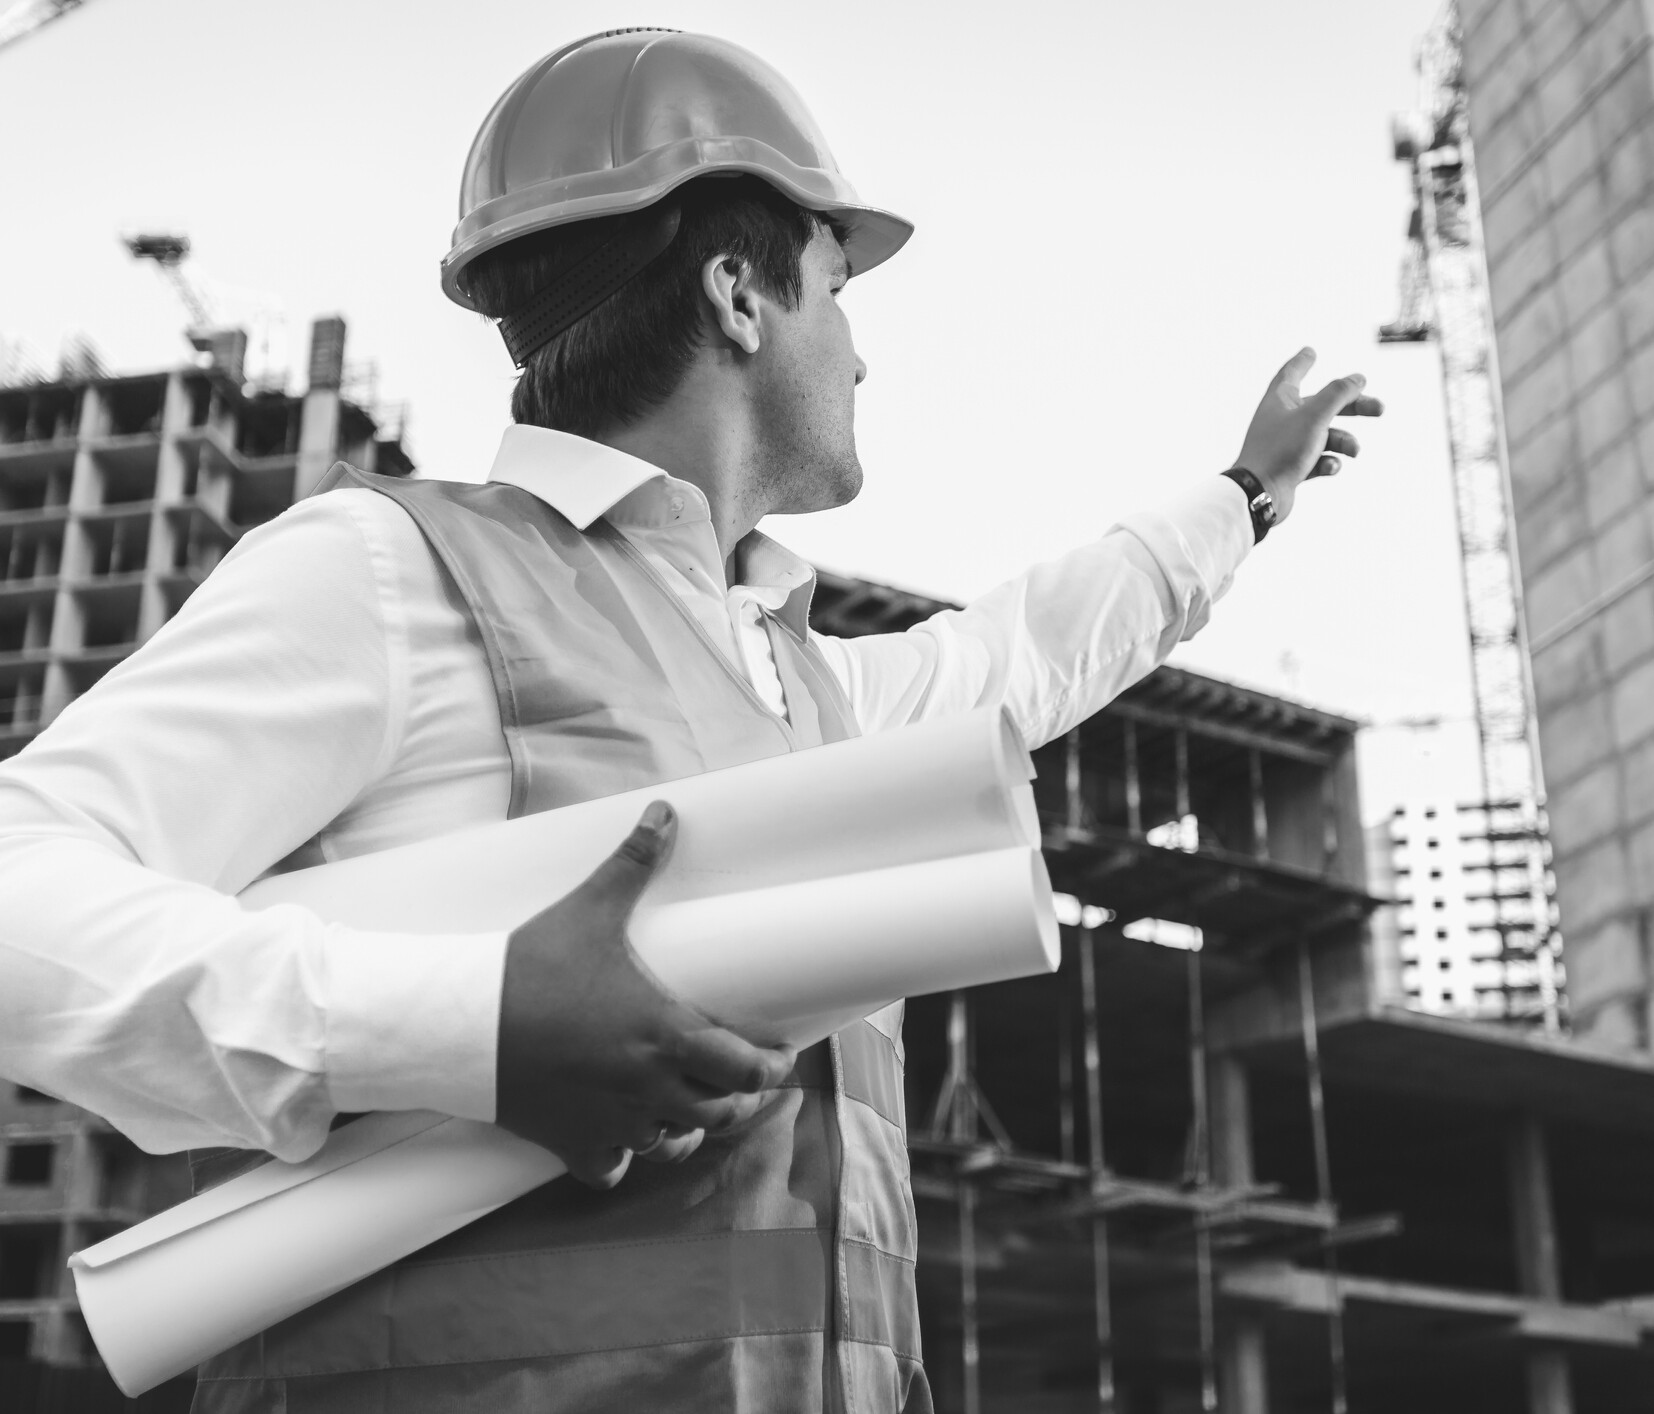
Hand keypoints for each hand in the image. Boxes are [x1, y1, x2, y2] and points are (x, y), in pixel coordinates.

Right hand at [496, 800, 795, 1189]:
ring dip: (688, 1125)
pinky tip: (624, 1133)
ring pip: (676, 1144)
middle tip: (737, 1075)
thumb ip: (634, 863)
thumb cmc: (532, 965)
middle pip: (722, 1111)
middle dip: (737, 1095)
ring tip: (687, 1100)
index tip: (776, 1055)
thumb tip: (664, 812)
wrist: (460, 1022)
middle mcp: (648, 1086)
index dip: (772, 1065)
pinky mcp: (573, 1144)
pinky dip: (626, 1158)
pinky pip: (615, 1170)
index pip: (748, 1068)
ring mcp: (612, 1122)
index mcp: (665, 1033)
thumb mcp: (589, 909)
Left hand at [1232, 347, 1384, 523]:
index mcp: (1279, 400)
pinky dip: (1328, 463)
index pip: (1291, 373)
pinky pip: (1317, 460)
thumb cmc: (1281, 450)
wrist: (1260, 494)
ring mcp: (1286, 445)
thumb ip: (1338, 393)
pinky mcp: (1291, 468)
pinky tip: (1330, 468)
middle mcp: (1281, 420)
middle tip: (1380, 409)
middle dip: (1352, 406)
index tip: (1310, 351)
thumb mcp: (1315, 416)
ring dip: (1344, 441)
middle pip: (1322, 405)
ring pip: (1324, 436)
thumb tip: (1358, 378)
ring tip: (1355, 451)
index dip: (1302, 362)